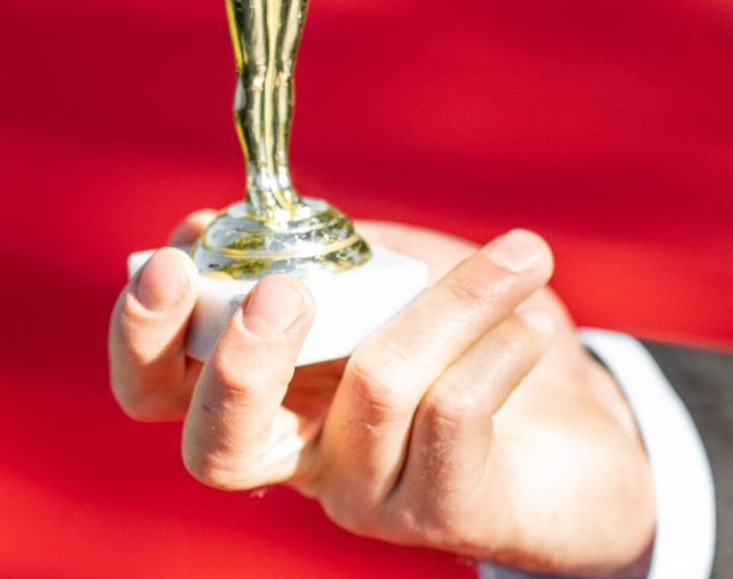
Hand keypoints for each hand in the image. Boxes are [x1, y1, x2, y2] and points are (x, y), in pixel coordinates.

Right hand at [110, 213, 655, 574]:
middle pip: (216, 449)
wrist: (591, 428)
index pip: (154, 391)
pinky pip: (455, 412)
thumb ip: (328, 250)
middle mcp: (300, 458)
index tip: (172, 255)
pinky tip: (529, 322)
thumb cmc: (474, 339)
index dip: (142, 333)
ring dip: (447, 303)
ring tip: (519, 255)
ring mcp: (369, 495)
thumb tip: (259, 217)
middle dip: (239, 363)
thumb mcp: (395, 273)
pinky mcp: (446, 514)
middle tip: (282, 292)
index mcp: (262, 393)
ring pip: (374, 387)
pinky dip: (497, 345)